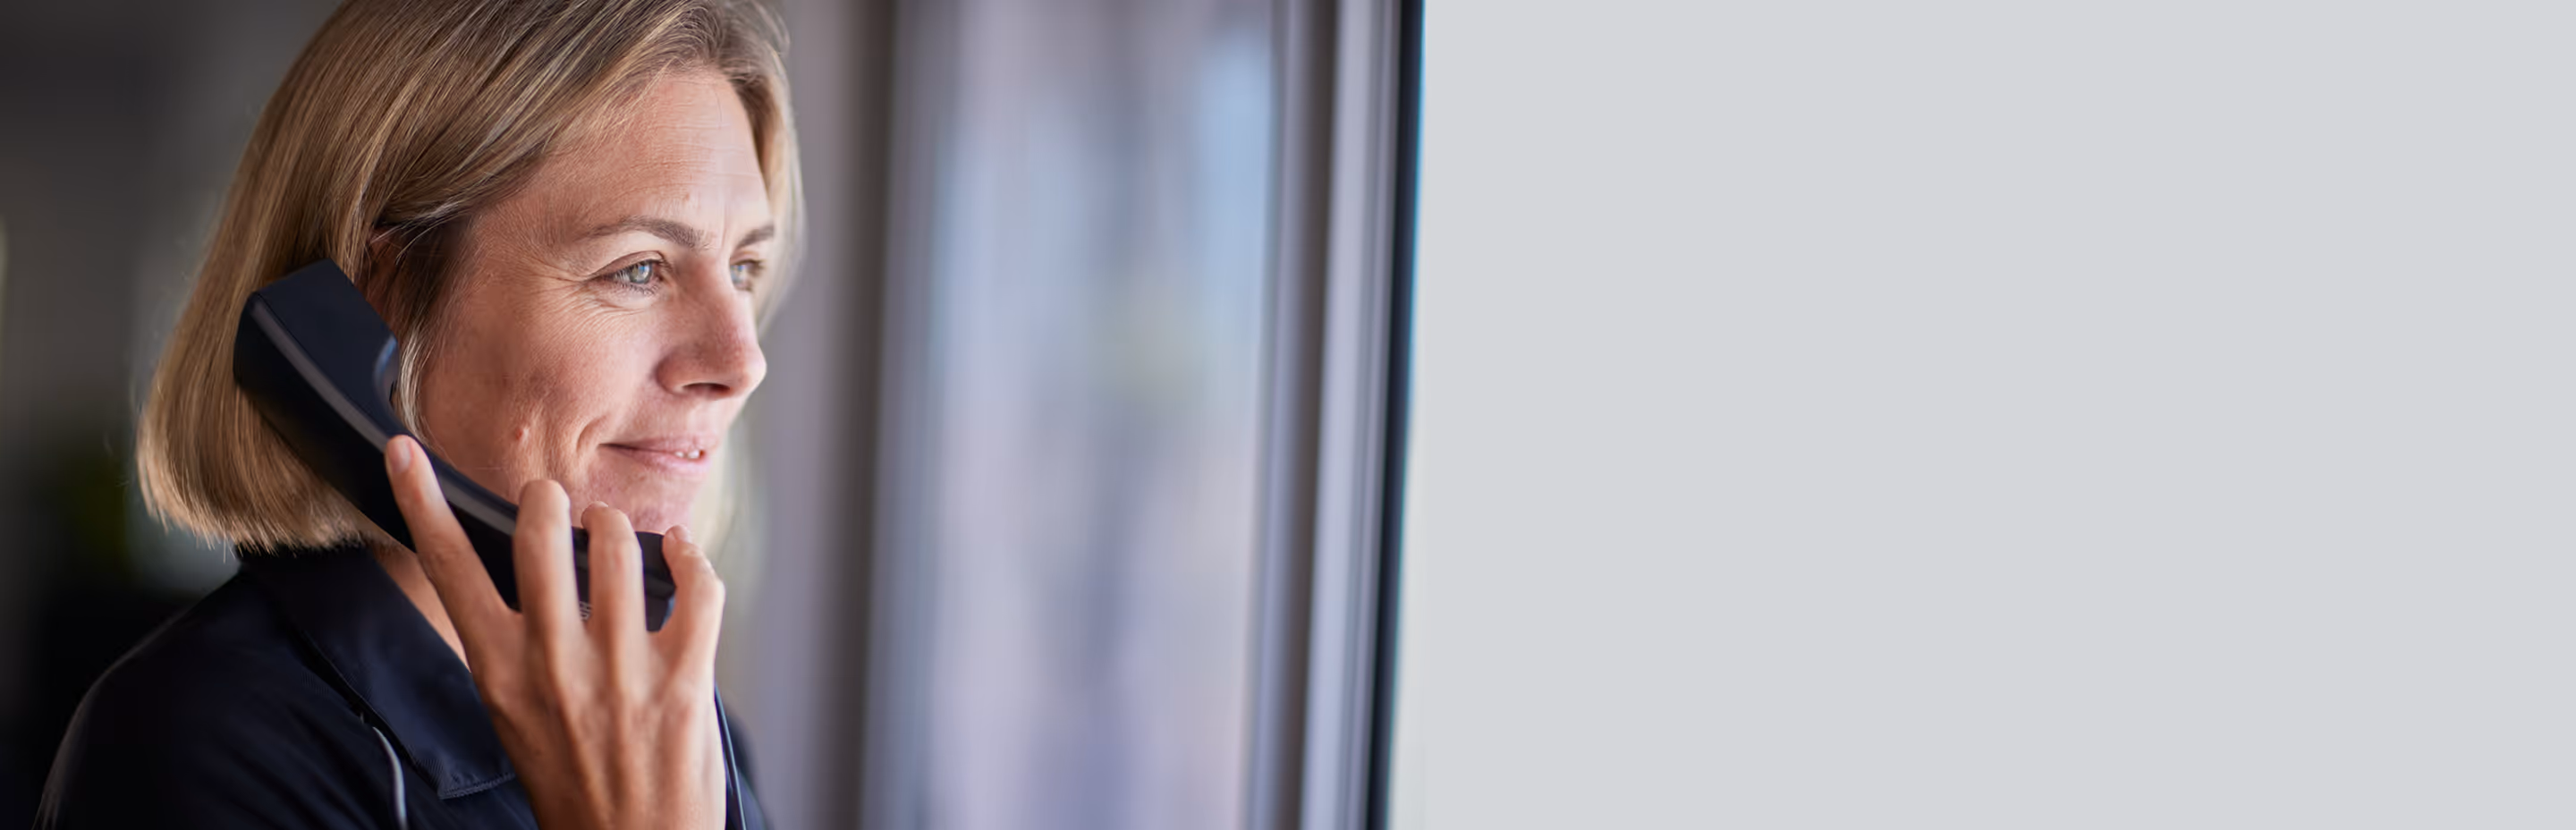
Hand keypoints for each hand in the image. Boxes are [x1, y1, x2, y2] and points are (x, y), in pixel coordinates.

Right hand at [383, 436, 725, 828]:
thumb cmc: (576, 785)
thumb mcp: (517, 715)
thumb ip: (518, 648)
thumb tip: (534, 576)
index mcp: (499, 670)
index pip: (448, 567)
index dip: (423, 501)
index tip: (406, 451)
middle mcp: (553, 662)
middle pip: (539, 530)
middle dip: (551, 500)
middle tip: (560, 505)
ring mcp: (620, 668)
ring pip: (617, 544)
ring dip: (620, 527)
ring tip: (619, 537)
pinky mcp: (683, 678)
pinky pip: (694, 584)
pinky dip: (691, 556)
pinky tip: (683, 554)